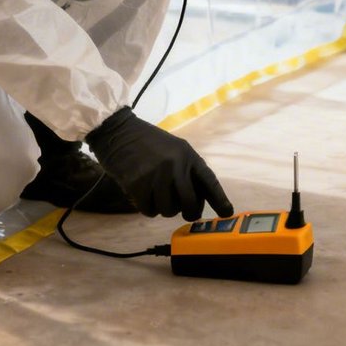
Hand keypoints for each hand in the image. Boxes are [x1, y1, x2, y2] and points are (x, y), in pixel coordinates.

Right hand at [85, 107, 232, 219]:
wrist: (118, 132)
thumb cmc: (147, 142)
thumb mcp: (173, 149)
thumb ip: (186, 170)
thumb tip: (196, 199)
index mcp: (187, 154)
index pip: (208, 180)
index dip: (219, 199)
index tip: (227, 213)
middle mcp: (175, 165)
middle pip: (189, 203)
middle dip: (188, 212)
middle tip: (184, 212)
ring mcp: (156, 175)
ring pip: (168, 210)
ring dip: (163, 207)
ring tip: (155, 192)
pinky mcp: (138, 184)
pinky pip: (149, 210)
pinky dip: (147, 207)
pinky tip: (142, 192)